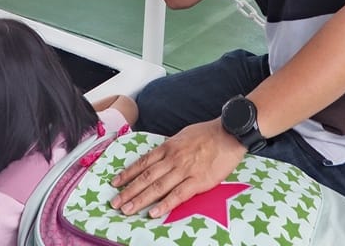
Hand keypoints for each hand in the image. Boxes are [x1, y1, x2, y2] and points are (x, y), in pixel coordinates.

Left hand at [109, 119, 245, 218]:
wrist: (230, 133)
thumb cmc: (208, 133)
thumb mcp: (183, 135)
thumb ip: (170, 147)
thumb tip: (159, 156)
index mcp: (168, 147)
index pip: (143, 162)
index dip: (128, 174)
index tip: (115, 183)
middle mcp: (173, 159)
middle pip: (146, 177)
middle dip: (128, 191)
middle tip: (115, 202)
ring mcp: (184, 170)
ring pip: (157, 187)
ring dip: (140, 199)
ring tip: (127, 209)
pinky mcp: (198, 181)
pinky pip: (178, 194)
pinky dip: (164, 204)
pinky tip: (153, 212)